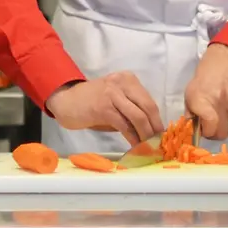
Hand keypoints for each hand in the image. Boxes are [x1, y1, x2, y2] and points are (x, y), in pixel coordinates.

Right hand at [45, 74, 163, 145]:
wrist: (65, 101)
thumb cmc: (91, 103)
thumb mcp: (114, 99)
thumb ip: (130, 109)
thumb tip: (149, 129)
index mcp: (128, 79)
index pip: (149, 100)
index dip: (157, 119)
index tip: (161, 134)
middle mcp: (122, 83)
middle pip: (148, 107)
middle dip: (155, 127)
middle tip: (158, 143)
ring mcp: (113, 94)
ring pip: (138, 116)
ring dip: (145, 135)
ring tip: (148, 147)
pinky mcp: (103, 108)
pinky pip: (124, 125)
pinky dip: (132, 137)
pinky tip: (135, 146)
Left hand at [186, 43, 227, 141]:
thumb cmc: (206, 73)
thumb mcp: (191, 91)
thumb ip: (191, 112)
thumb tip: (195, 128)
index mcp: (203, 101)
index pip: (210, 131)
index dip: (207, 133)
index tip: (204, 128)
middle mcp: (220, 103)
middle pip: (223, 133)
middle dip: (217, 132)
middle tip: (213, 124)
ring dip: (227, 121)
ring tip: (223, 107)